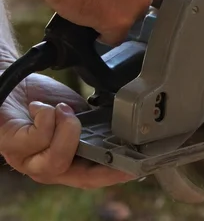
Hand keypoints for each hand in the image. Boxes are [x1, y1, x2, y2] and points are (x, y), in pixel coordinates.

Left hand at [0, 72, 134, 188]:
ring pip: (57, 161)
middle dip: (100, 158)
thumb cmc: (43, 100)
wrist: (14, 81)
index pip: (93, 178)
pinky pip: (39, 138)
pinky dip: (48, 117)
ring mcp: (26, 159)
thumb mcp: (77, 115)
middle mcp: (44, 167)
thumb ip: (93, 128)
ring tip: (65, 110)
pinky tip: (43, 107)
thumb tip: (123, 129)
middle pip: (80, 178)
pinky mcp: (11, 144)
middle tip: (115, 138)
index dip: (115, 175)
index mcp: (64, 161)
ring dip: (68, 130)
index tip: (137, 166)